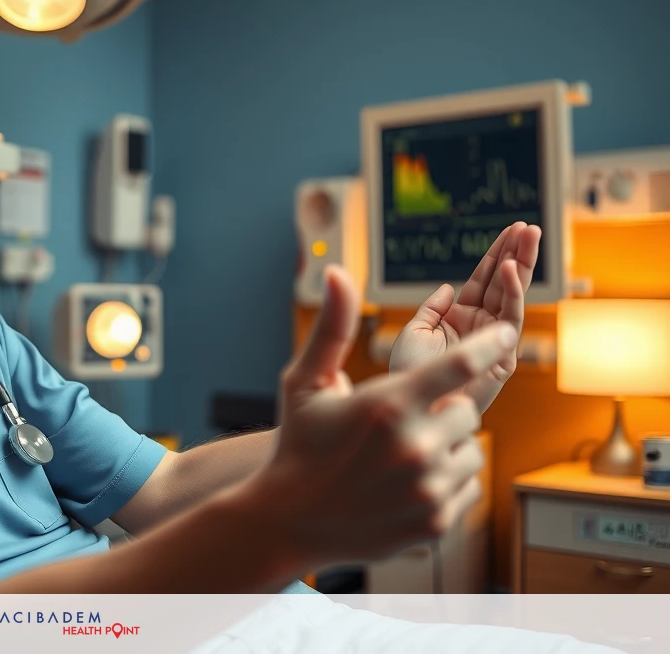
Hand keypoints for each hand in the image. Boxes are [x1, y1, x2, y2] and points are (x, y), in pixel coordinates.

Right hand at [251, 266, 513, 568]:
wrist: (289, 521)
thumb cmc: (298, 443)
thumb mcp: (306, 381)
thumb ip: (332, 326)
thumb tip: (337, 271)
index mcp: (387, 406)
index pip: (459, 365)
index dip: (487, 345)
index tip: (504, 333)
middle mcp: (414, 447)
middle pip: (466, 409)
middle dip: (442, 409)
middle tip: (404, 420)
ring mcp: (429, 489)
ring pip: (471, 449)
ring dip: (448, 446)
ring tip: (404, 453)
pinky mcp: (437, 522)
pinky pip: (468, 486)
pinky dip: (446, 481)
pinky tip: (407, 483)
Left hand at [389, 222, 540, 412]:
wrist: (409, 406)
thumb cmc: (407, 375)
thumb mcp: (414, 332)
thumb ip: (431, 308)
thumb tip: (448, 287)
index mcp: (460, 318)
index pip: (484, 280)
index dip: (496, 255)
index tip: (511, 230)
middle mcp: (481, 327)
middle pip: (504, 283)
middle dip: (517, 254)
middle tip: (529, 228)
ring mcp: (493, 340)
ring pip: (514, 296)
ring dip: (523, 266)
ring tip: (530, 238)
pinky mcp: (502, 356)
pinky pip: (510, 319)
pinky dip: (513, 294)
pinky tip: (511, 270)